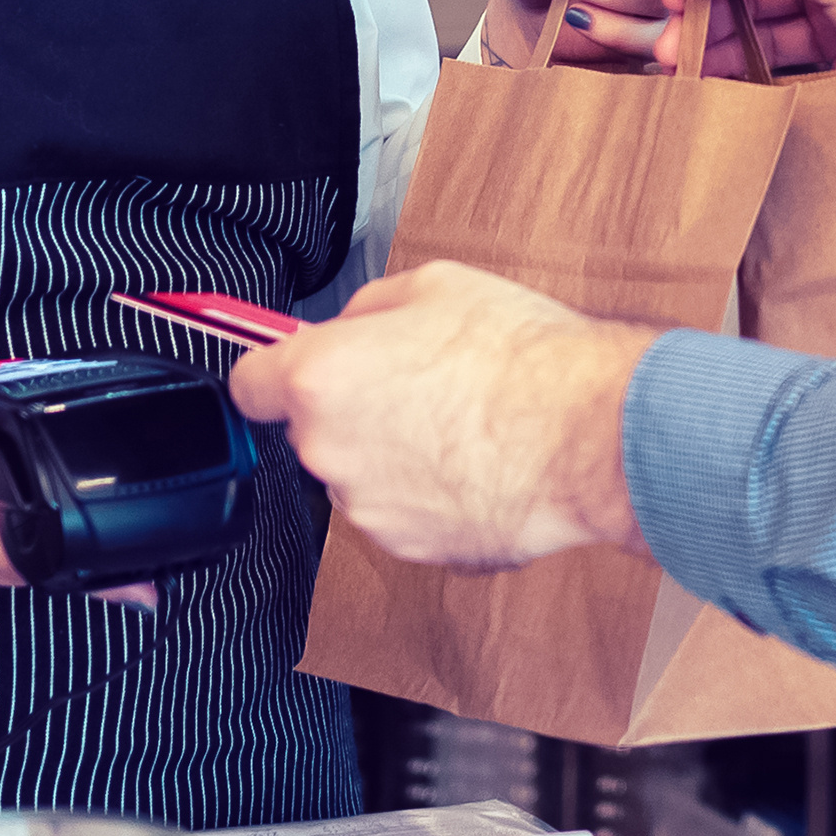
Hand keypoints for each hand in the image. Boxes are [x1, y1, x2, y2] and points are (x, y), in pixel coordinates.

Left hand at [226, 262, 651, 569]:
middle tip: (419, 381)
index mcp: (321, 379)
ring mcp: (370, 510)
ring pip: (364, 474)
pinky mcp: (414, 549)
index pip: (248, 385)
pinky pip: (407, 512)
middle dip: (356, 408)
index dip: (273, 372)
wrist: (587, 435)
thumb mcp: (434, 286)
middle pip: (316, 430)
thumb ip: (367, 311)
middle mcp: (331, 452)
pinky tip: (481, 461)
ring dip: (396, 453)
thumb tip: (353, 327)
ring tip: (464, 422)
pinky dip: (433, 493)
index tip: (289, 370)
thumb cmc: (521, 358)